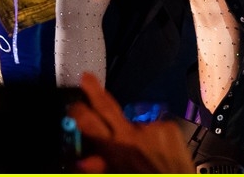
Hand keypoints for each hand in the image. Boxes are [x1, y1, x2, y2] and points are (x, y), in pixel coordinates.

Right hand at [68, 73, 195, 172]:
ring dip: (135, 133)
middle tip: (87, 77)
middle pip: (108, 106)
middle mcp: (133, 135)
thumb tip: (83, 161)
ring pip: (134, 124)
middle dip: (94, 90)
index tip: (74, 105)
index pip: (90, 123)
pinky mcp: (169, 127)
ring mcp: (152, 128)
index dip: (79, 111)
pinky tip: (158, 151)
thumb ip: (101, 165)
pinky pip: (154, 128)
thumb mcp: (116, 175)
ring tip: (144, 152)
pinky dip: (154, 137)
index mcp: (116, 150)